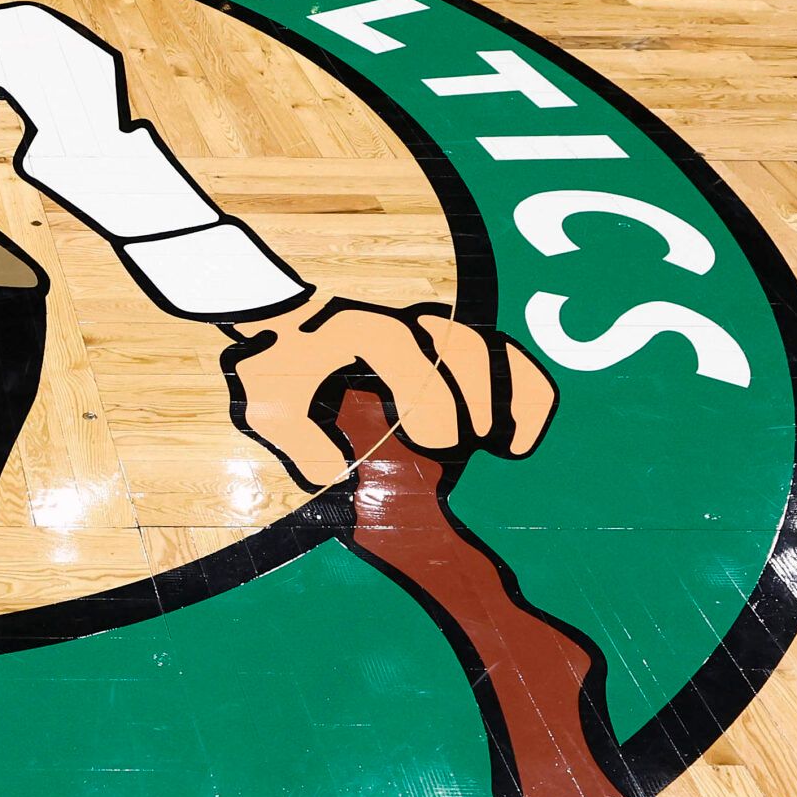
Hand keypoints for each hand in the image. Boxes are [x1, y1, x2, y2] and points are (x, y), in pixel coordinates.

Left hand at [221, 299, 556, 490]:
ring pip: (484, 343)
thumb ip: (298, 438)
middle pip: (456, 343)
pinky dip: (520, 383)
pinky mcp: (445, 337)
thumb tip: (338, 478)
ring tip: (508, 445)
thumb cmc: (279, 364)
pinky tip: (525, 433)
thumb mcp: (271, 401)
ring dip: (506, 391)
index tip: (439, 443)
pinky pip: (496, 350)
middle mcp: (398, 319)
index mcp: (355, 329)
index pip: (402, 349)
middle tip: (473, 445)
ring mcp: (426, 325)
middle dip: (475, 395)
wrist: (282, 319)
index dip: (428, 392)